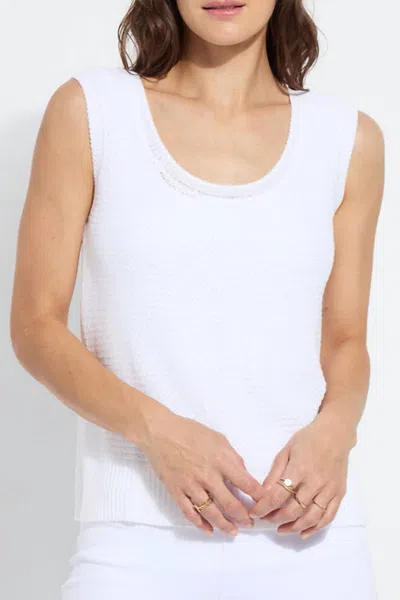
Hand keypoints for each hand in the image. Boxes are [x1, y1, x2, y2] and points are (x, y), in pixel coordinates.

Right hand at [139, 406, 263, 535]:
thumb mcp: (218, 438)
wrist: (160, 432)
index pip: (246, 483)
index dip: (258, 497)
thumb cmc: (191, 431)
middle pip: (230, 504)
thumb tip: (243, 475)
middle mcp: (207, 475)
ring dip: (224, 525)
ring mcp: (191, 485)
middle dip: (243, 517)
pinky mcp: (176, 491)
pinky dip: (200, 524)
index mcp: (221, 460)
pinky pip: (190, 512)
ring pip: (211, 512)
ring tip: (233, 531)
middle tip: (250, 524)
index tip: (265, 504)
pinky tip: (209, 530)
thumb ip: (233, 457)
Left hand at [248, 411, 356, 537]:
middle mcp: (315, 482)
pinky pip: (328, 517)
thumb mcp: (286, 451)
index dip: (264, 507)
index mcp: (299, 469)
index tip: (254, 513)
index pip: (278, 495)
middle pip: (293, 509)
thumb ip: (275, 473)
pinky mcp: (339, 494)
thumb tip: (263, 494)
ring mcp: (329, 490)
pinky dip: (315, 528)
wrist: (335, 434)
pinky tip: (303, 533)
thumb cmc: (307, 439)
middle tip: (266, 520)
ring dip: (294, 527)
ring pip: (311, 518)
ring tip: (281, 529)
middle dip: (276, 518)